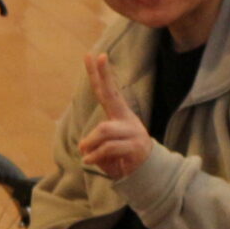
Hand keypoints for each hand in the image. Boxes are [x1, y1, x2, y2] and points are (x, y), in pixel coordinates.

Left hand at [77, 53, 152, 181]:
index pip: (108, 91)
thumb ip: (95, 143)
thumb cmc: (121, 157)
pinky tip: (89, 161)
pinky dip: (95, 156)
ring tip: (86, 153)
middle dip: (102, 75)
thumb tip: (84, 147)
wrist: (145, 173)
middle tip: (94, 55)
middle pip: (111, 95)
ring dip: (90, 144)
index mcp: (119, 115)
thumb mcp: (104, 147)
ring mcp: (132, 131)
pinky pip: (108, 148)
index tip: (95, 55)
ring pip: (103, 130)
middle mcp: (126, 119)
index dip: (101, 75)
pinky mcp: (135, 146)